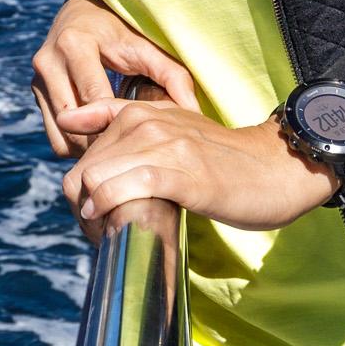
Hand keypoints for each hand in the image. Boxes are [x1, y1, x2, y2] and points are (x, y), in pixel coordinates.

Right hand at [31, 0, 198, 157]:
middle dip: (102, 143)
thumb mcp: (148, 46)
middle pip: (73, 124)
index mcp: (74, 44)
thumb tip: (194, 112)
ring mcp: (38, 77)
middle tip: (134, 155)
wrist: (87, 7)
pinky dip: (76, 144)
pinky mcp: (36, 90)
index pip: (94, 101)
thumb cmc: (123, 28)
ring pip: (59, 136)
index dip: (119, 127)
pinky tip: (103, 140)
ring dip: (86, 149)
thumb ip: (173, 76)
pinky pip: (54, 134)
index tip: (145, 143)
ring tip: (119, 149)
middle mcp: (49, 61)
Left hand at [55, 98, 334, 239]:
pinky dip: (113, 211)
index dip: (78, 184)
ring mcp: (164, 146)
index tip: (90, 210)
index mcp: (139, 111)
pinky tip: (116, 227)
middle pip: (83, 167)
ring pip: (97, 177)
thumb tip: (69, 120)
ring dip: (93, 215)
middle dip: (81, 205)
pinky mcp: (183, 174)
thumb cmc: (220, 158)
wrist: (275, 168)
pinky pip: (127, 189)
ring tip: (107, 235)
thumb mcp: (169, 127)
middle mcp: (146, 122)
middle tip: (97, 232)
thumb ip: (120, 120)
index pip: (82, 146)